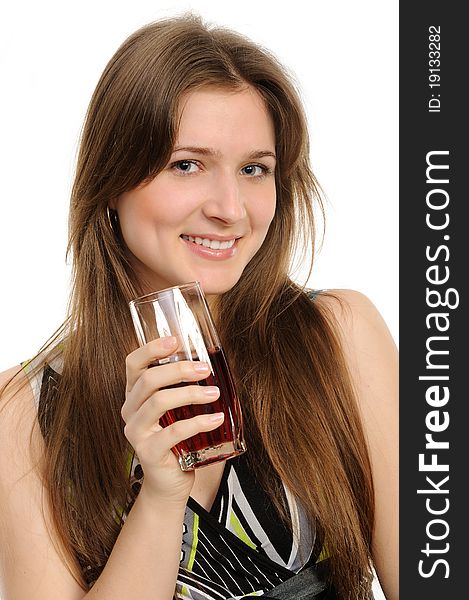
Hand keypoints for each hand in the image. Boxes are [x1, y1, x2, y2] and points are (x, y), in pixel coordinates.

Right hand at [121, 336, 222, 506]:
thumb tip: (211, 358)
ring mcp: (136, 432)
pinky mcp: (149, 452)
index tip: (176, 340)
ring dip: (190, 393)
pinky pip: (174, 432)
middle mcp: (130, 410)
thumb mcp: (177, 409)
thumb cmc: (177, 440)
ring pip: (159, 402)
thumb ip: (184, 386)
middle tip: (205, 369)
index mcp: (135, 394)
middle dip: (179, 369)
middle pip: (148, 379)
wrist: (169, 483)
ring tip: (214, 393)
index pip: (133, 364)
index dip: (151, 348)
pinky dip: (198, 423)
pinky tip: (217, 419)